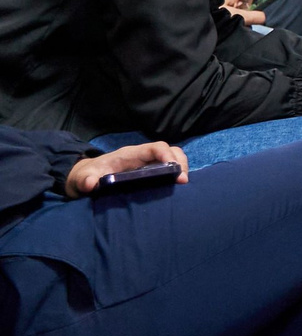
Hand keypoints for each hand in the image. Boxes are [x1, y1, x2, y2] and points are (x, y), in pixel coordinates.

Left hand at [67, 141, 187, 194]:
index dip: (168, 155)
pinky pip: (169, 169)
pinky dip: (176, 175)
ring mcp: (149, 164)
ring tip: (182, 185)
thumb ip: (86, 180)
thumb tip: (92, 184)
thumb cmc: (88, 175)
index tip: (174, 170)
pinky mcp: (151, 172)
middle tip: (182, 181)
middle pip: (171, 151)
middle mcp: (143, 156)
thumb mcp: (84, 178)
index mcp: (131, 154)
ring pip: (173, 158)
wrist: (87, 177)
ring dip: (181, 169)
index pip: (156, 147)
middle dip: (180, 163)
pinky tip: (176, 188)